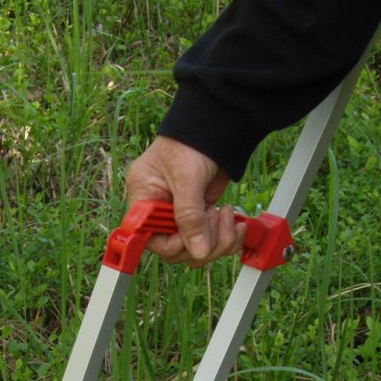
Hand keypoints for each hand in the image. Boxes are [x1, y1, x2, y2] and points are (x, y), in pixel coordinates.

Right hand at [124, 136, 244, 266]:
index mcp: (144, 200)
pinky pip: (211, 242)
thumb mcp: (187, 178)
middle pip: (176, 250)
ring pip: (196, 250)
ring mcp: (180, 217)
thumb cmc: (191, 143)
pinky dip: (227, 238)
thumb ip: (190, 216)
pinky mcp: (200, 219)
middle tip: (217, 218)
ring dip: (219, 240)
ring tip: (228, 215)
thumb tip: (198, 251)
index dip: (171, 244)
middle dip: (203, 242)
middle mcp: (159, 213)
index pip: (148, 239)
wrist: (213, 129)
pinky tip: (236, 224)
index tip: (191, 236)